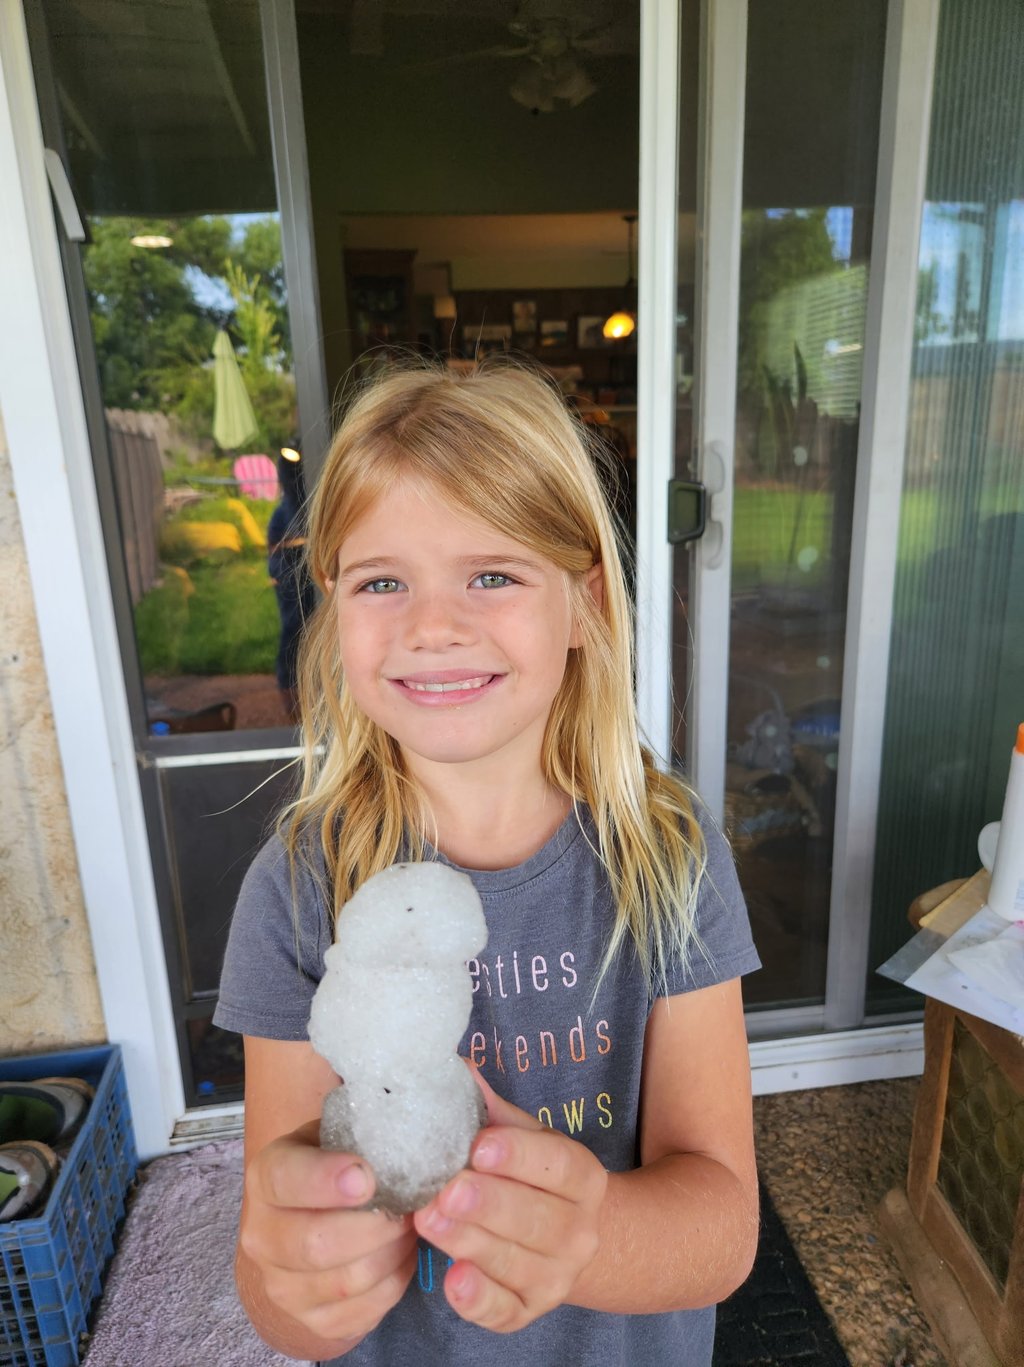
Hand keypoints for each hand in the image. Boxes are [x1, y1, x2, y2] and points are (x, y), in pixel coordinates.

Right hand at [240, 1120, 417, 1348]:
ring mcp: (282, 1285)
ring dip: (392, 1254)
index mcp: (266, 1176)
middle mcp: (262, 1235)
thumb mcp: (338, 1135)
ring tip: (410, 1229)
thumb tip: (406, 1118)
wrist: (308, 1224)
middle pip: (316, 1244)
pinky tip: (401, 1256)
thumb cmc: (335, 1166)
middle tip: (409, 1209)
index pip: (286, 1178)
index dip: (325, 1179)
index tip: (366, 1177)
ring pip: (347, 1283)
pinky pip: (363, 1312)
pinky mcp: (310, 1321)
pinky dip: (394, 1283)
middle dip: (375, 1227)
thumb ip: (361, 1129)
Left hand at [413, 1071, 607, 1332]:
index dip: (519, 1156)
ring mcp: (557, 1276)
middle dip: (488, 1204)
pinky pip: (505, 1311)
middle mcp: (580, 1230)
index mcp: (582, 1176)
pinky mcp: (529, 1311)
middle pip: (537, 1218)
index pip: (557, 1164)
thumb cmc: (533, 1178)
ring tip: (428, 1220)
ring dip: (470, 1243)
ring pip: (515, 1263)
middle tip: (446, 1188)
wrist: (569, 1239)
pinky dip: (479, 1301)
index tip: (479, 1146)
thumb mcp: (524, 1138)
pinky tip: (453, 1281)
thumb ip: (492, 1110)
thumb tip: (457, 1068)